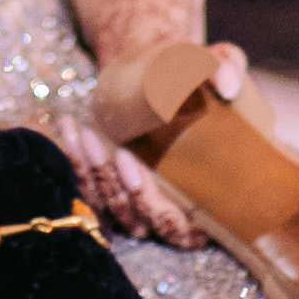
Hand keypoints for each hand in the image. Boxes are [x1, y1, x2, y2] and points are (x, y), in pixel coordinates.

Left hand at [45, 77, 242, 246]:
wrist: (153, 69)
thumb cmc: (189, 75)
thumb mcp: (211, 64)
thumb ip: (225, 66)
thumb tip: (228, 84)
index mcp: (204, 195)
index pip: (186, 234)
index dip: (164, 215)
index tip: (146, 170)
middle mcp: (168, 206)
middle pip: (143, 224)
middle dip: (126, 195)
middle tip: (122, 153)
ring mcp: (134, 202)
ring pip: (110, 211)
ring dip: (96, 177)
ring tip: (89, 134)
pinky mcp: (106, 188)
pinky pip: (86, 192)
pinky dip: (74, 163)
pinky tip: (70, 127)